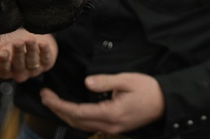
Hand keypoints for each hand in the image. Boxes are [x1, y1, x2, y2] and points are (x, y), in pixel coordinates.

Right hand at [0, 29, 56, 82]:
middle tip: (18, 42)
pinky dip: (45, 51)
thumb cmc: (9, 40)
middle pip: (18, 65)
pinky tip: (43, 43)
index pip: (3, 69)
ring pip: (32, 62)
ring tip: (30, 39)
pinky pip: (47, 59)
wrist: (28, 32)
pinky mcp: (47, 62)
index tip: (3, 50)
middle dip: (18, 53)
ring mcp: (34, 68)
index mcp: (6, 69)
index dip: (3, 61)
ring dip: (31, 50)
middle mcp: (19, 72)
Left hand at [40, 72, 164, 135]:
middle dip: (57, 110)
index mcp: (111, 113)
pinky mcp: (113, 128)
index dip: (59, 104)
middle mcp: (108, 125)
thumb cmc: (148, 89)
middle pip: (75, 121)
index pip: (77, 112)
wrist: (165, 103)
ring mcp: (111, 129)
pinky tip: (70, 109)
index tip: (47, 95)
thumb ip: (105, 82)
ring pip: (80, 126)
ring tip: (53, 102)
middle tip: (44, 97)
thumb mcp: (127, 80)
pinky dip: (75, 117)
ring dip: (64, 115)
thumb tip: (86, 83)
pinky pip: (88, 125)